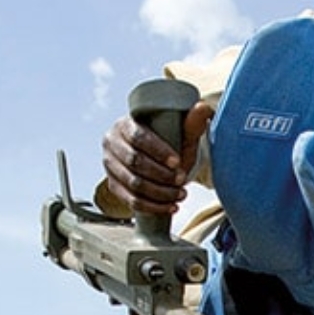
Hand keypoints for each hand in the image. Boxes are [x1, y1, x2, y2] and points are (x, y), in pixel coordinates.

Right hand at [101, 100, 213, 214]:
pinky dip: (153, 207)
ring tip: (181, 194)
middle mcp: (112, 144)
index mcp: (125, 125)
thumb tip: (202, 108)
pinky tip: (170, 207)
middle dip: (161, 175)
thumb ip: (191, 122)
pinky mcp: (113, 185)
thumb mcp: (180, 133)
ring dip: (160, 193)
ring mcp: (110, 166)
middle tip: (182, 180)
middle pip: (135, 162)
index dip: (158, 151)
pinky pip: (131, 201)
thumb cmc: (167, 141)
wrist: (156, 158)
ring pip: (133, 184)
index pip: (138, 138)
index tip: (177, 162)